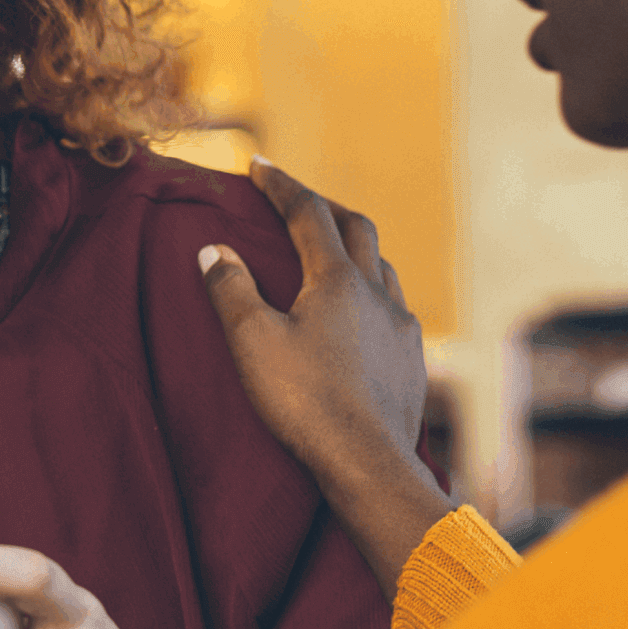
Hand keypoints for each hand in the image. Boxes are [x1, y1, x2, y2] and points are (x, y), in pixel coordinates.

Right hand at [198, 157, 427, 475]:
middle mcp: (377, 292)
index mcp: (337, 280)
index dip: (281, 184)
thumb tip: (214, 249)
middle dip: (323, 206)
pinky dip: (373, 291)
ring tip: (332, 254)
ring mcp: (402, 326)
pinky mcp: (413, 359)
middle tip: (296, 202)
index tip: (258, 165)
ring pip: (383, 265)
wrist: (368, 464)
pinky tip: (364, 314)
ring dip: (355, 248)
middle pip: (356, 227)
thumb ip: (231, 290)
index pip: (307, 213)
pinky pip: (396, 307)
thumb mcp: (253, 343)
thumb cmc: (305, 402)